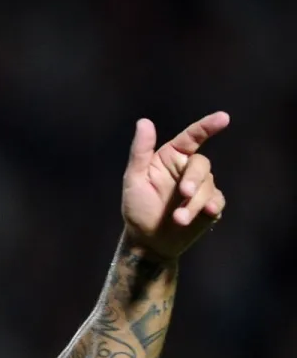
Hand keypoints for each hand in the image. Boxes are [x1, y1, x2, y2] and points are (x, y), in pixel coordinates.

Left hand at [121, 111, 229, 259]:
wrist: (147, 239)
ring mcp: (201, 188)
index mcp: (171, 158)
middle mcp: (188, 170)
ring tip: (178, 220)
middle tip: (184, 193)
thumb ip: (140, 151)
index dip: (207, 126)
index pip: (192, 138)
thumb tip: (144, 121)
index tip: (223, 118)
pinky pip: (218, 201)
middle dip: (194, 179)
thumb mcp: (134, 179)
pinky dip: (212, 206)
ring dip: (195, 203)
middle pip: (202, 164)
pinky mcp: (209, 206)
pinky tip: (207, 213)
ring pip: (208, 186)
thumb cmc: (137, 206)